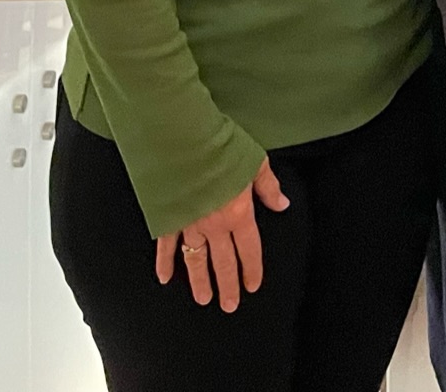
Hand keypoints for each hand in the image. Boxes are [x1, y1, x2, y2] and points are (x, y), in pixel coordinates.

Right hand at [154, 158, 290, 310]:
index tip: (252, 286)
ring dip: (199, 281)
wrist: (185, 140)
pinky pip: (166, 245)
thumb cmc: (222, 148)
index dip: (251, 269)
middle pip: (223, 262)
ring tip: (203, 299)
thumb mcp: (255, 163)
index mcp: (238, 213)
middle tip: (229, 306)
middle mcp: (214, 224)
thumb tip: (282, 204)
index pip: (248, 249)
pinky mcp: (168, 217)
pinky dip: (164, 262)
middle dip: (227, 285)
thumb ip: (268, 187)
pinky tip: (164, 278)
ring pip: (196, 260)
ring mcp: (189, 223)